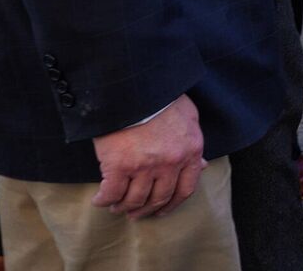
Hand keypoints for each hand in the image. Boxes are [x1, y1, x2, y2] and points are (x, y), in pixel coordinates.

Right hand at [91, 94, 204, 219]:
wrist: (135, 88)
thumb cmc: (162, 100)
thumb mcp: (189, 119)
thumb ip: (194, 145)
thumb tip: (202, 165)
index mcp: (190, 152)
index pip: (186, 189)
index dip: (172, 204)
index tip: (161, 210)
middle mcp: (171, 163)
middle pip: (159, 198)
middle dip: (146, 210)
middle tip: (135, 213)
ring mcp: (145, 166)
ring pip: (135, 199)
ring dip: (124, 207)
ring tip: (116, 207)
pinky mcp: (119, 165)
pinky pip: (111, 193)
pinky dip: (104, 200)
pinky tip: (100, 200)